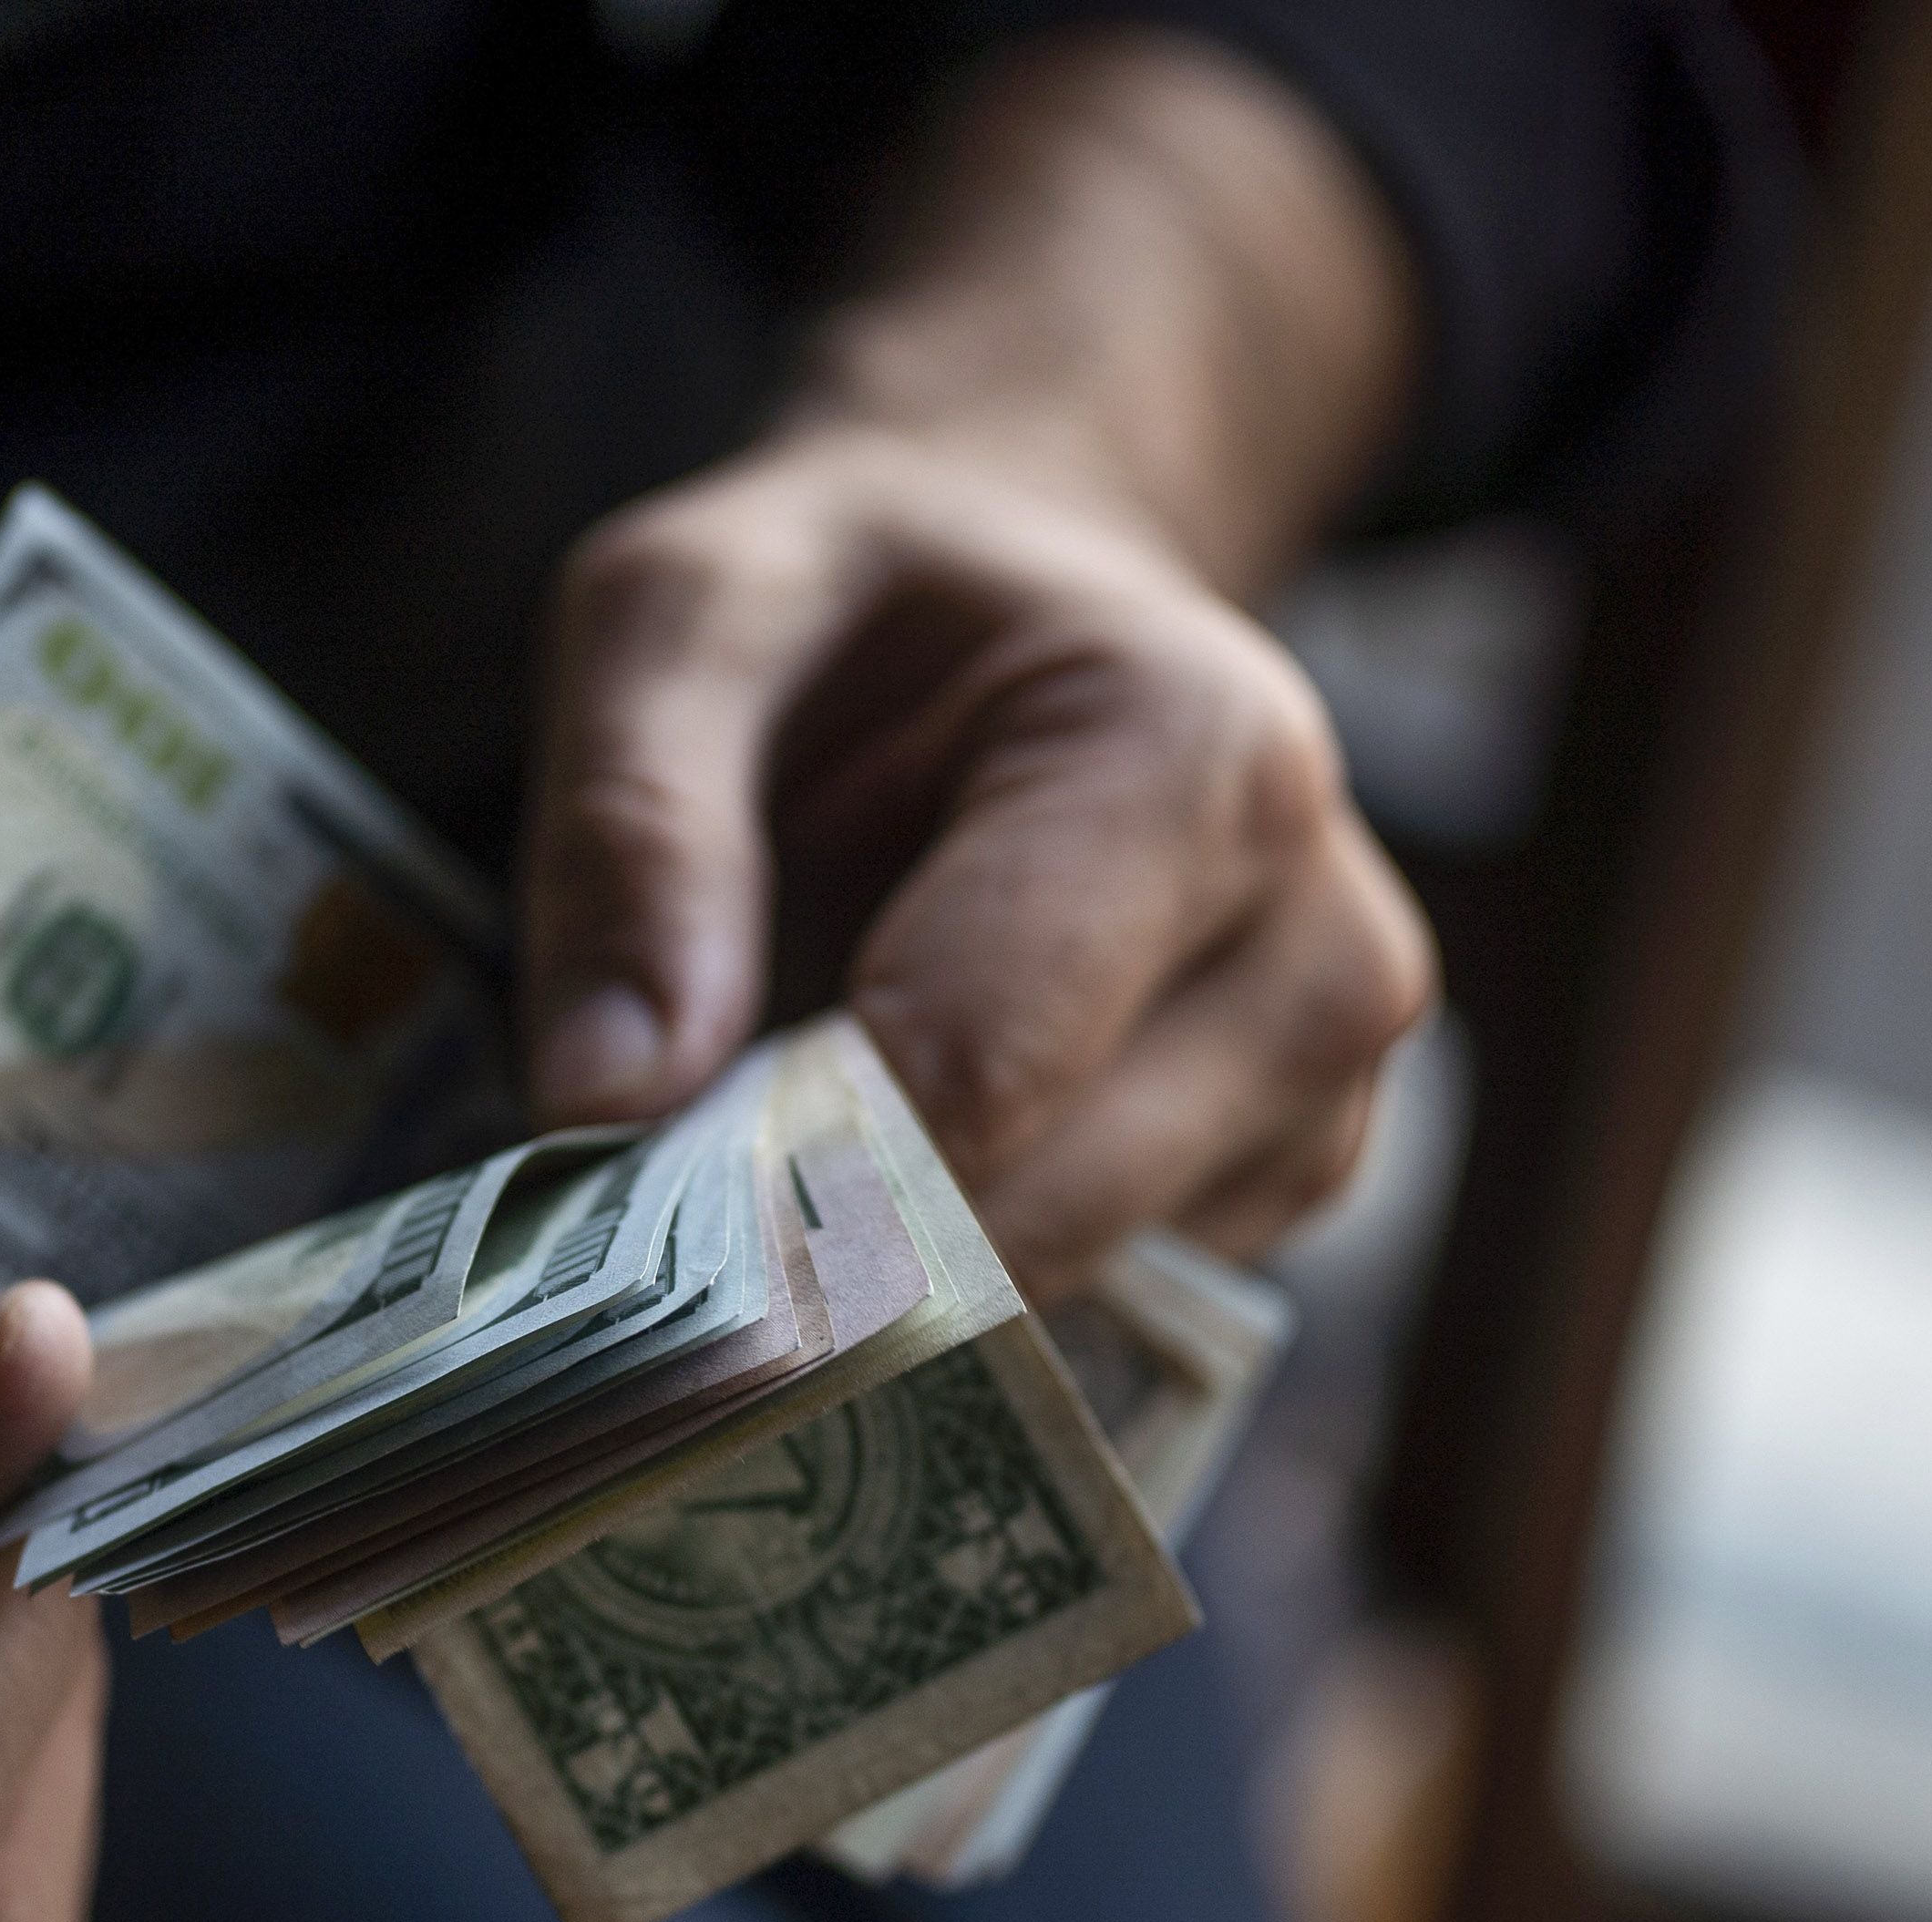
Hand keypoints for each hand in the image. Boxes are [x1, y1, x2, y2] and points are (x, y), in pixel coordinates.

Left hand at [520, 425, 1433, 1301]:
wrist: (1018, 598)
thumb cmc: (852, 603)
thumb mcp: (683, 615)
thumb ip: (631, 828)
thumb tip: (605, 1105)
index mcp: (1199, 754)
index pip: (975, 1067)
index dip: (780, 1175)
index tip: (626, 1224)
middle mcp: (1322, 939)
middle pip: (1030, 1217)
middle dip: (820, 1244)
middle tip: (654, 1214)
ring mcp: (1325, 1088)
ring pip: (1061, 1298)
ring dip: (885, 1274)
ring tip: (775, 1138)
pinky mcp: (1285, 1184)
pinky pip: (1092, 1314)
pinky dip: (955, 1286)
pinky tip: (880, 1168)